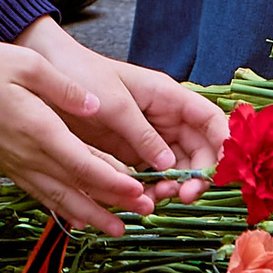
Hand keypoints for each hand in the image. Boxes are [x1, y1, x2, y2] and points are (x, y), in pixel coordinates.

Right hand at [0, 33, 158, 234]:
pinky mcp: (6, 166)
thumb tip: (98, 107)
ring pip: (58, 199)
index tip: (141, 192)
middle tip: (145, 216)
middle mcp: (27, 156)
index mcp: (38, 130)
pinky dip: (62, 208)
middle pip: (76, 190)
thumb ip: (65, 88)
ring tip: (117, 229)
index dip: (115, 183)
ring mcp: (15, 164)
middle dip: (112, 205)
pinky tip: (76, 215)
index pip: (83, 165)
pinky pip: (40, 194)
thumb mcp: (26, 64)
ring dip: (90, 215)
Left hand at [14, 16, 224, 201]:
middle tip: (182, 196)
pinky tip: (141, 198)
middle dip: (196, 176)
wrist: (48, 74)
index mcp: (169, 97)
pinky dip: (151, 188)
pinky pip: (151, 174)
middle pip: (199, 151)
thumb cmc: (83, 75)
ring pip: (178, 167)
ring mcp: (149, 135)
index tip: (219, 173)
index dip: (224, 147)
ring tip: (156, 197)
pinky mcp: (130, 151)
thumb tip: (170, 165)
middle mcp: (165, 117)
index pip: (212, 121)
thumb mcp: (115, 104)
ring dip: (174, 185)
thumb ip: (143, 134)